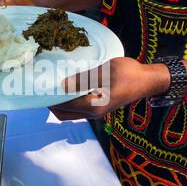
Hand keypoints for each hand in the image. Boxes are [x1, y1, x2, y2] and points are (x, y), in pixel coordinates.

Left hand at [49, 57, 170, 120]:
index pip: (64, 105)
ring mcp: (96, 111)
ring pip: (70, 112)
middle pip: (64, 113)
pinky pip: (78, 107)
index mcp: (94, 106)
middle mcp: (93, 113)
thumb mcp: (105, 71)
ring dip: (59, 102)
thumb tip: (63, 85)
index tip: (38, 88)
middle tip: (41, 87)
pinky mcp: (99, 106)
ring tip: (51, 86)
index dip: (49, 98)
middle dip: (51, 103)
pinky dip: (69, 100)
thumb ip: (83, 78)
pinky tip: (67, 85)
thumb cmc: (129, 74)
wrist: (148, 80)